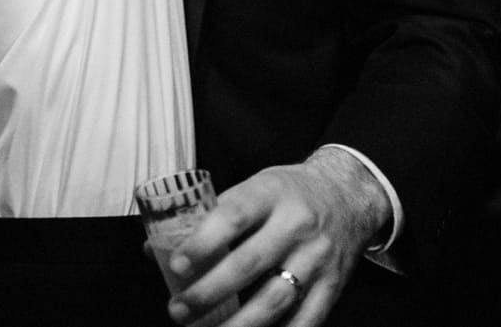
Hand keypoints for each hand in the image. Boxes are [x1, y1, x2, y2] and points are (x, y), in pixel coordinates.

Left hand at [166, 149, 390, 326]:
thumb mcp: (251, 188)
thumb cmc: (287, 193)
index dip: (203, 243)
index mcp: (270, 194)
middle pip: (250, 264)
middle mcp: (296, 225)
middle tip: (178, 310)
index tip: (176, 266)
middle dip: (210, 292)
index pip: (233, 216)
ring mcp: (317, 258)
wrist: (348, 196)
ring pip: (276, 297)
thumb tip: (152, 249)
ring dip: (239, 323)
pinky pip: (306, 319)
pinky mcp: (333, 285)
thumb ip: (207, 218)